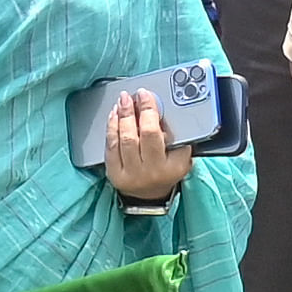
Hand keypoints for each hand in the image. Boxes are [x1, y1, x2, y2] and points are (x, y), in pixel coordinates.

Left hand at [102, 88, 185, 210]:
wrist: (150, 196)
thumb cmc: (167, 171)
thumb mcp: (181, 157)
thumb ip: (177, 137)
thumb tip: (161, 109)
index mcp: (169, 166)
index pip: (159, 135)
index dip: (150, 112)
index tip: (147, 96)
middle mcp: (149, 171)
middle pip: (140, 135)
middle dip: (135, 111)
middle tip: (132, 95)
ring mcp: (129, 173)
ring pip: (123, 139)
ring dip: (122, 116)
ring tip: (123, 101)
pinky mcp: (114, 173)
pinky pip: (110, 147)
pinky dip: (111, 128)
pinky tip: (113, 115)